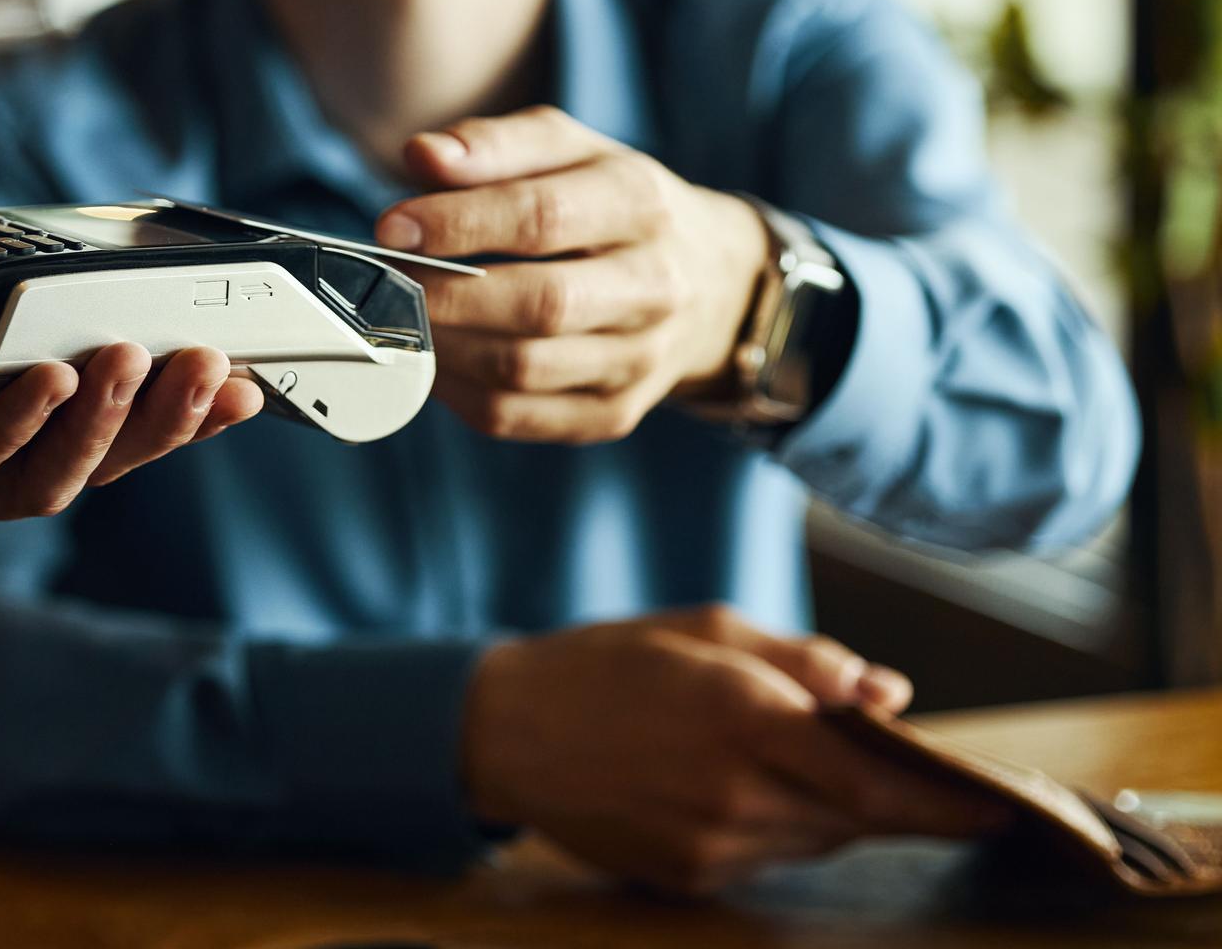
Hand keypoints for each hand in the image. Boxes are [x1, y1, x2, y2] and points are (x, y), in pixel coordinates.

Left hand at [0, 196, 263, 533]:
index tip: (246, 382)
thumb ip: (24, 277)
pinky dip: (13, 428)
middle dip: (165, 420)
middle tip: (218, 370)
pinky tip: (53, 382)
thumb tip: (112, 268)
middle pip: (97, 461)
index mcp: (8, 413)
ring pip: (44, 479)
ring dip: (103, 424)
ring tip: (137, 360)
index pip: (113, 425)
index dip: (182, 413)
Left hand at [374, 106, 769, 443]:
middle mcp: (654, 286)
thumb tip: (420, 156)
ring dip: (443, 346)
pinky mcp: (614, 414)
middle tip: (384, 280)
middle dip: (445, 295)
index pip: (544, 217)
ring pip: (523, 371)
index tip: (391, 225)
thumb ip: (494, 145)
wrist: (706, 280)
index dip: (459, 223)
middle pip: (541, 304)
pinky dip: (456, 392)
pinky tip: (430, 357)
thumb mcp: (567, 150)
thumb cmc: (609, 204)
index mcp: (640, 204)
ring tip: (398, 317)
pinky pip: (517, 416)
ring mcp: (639, 360)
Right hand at [460, 605, 1010, 896]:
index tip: (1000, 805)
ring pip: (817, 840)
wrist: (506, 733)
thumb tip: (889, 693)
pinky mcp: (688, 878)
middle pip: (858, 817)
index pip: (877, 780)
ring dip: (835, 809)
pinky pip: (768, 859)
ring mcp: (710, 846)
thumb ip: (803, 662)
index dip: (948, 801)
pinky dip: (780, 826)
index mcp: (742, 717)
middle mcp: (734, 794)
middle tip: (918, 773)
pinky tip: (741, 787)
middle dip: (895, 798)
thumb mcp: (706, 628)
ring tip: (802, 763)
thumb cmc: (607, 663)